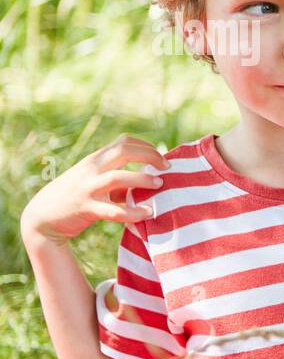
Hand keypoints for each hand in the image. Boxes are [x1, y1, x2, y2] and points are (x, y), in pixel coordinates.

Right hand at [20, 135, 169, 245]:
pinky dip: (133, 212)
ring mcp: (87, 188)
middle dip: (149, 155)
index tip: (161, 156)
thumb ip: (115, 175)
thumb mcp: (92, 179)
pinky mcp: (86, 209)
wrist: (41, 216)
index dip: (146, 146)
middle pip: (122, 151)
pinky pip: (113, 210)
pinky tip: (148, 213)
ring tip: (159, 184)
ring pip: (117, 177)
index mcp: (94, 160)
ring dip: (142, 179)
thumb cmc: (75, 196)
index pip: (123, 142)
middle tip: (166, 166)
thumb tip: (150, 177)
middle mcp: (91, 170)